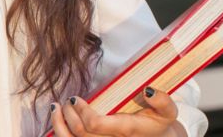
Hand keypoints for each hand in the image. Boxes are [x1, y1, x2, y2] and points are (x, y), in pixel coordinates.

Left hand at [49, 86, 184, 136]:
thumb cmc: (158, 124)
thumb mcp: (167, 113)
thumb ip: (162, 102)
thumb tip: (148, 90)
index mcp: (125, 131)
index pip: (95, 124)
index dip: (81, 111)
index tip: (76, 98)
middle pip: (79, 134)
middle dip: (68, 114)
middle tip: (68, 100)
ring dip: (58, 125)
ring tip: (56, 109)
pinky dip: (60, 133)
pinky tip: (58, 121)